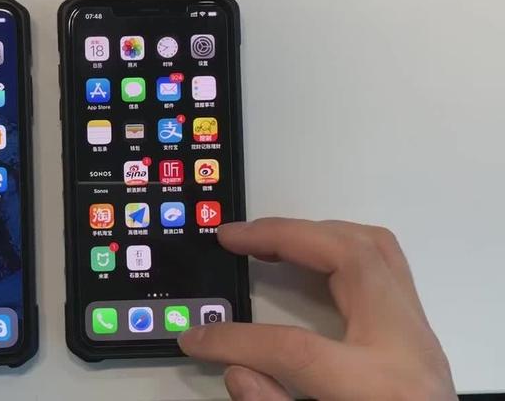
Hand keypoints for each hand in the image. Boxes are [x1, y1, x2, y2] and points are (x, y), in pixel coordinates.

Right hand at [179, 219, 456, 400]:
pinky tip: (304, 255)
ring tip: (266, 238)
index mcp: (381, 386)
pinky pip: (383, 260)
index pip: (297, 348)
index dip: (236, 339)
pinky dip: (338, 243)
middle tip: (233, 238)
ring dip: (314, 231)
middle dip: (284, 237)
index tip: (198, 336)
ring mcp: (418, 331)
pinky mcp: (415, 328)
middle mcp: (408, 345)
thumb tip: (235, 369)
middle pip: (351, 258)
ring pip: (375, 246)